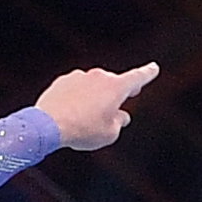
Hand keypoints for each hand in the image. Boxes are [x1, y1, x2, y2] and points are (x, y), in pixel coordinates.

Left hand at [38, 61, 156, 150]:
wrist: (48, 124)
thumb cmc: (83, 130)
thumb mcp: (109, 134)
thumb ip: (119, 122)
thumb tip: (120, 116)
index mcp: (116, 87)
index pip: (137, 78)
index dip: (147, 74)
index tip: (153, 67)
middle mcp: (99, 77)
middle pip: (112, 86)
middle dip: (113, 98)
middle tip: (110, 113)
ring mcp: (79, 77)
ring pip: (92, 88)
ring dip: (93, 99)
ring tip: (83, 121)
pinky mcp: (62, 81)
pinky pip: (75, 90)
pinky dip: (76, 99)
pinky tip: (69, 115)